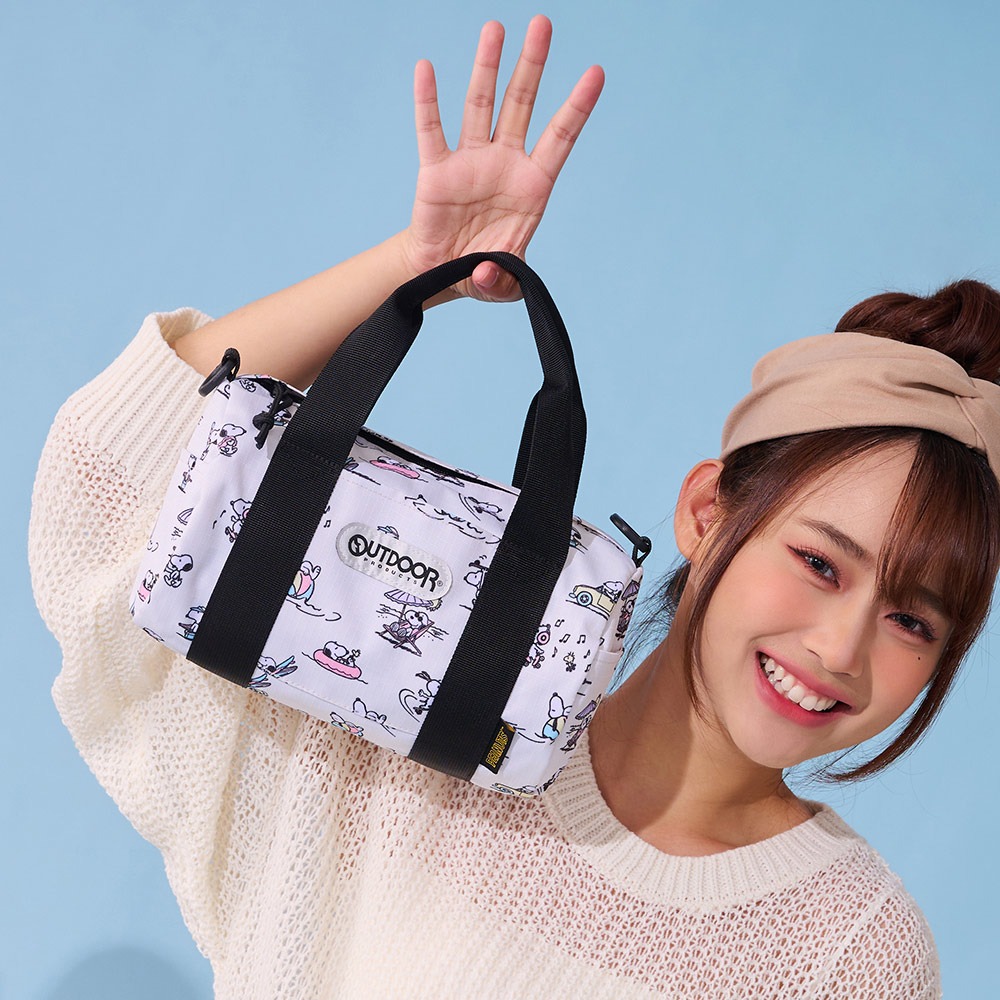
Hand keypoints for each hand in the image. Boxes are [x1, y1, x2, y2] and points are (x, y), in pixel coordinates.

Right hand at [401, 16, 604, 303]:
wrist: (444, 274)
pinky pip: (431, 131)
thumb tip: (486, 269)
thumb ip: (503, 281)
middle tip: (542, 23)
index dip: (577, 107)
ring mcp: (470, 162)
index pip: (560, 137)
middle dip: (532, 66)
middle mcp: (504, 164)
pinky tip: (426, 69)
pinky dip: (427, 101)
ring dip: (487, 68)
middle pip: (521, 105)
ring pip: (480, 106)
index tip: (596, 73)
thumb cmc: (484, 271)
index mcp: (532, 185)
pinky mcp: (436, 171)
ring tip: (495, 28)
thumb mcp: (504, 286)